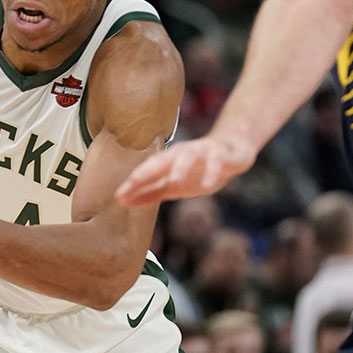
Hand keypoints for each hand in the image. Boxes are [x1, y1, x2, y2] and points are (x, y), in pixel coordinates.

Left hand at [115, 134, 256, 207]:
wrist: (233, 151)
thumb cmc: (198, 169)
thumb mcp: (174, 184)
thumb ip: (150, 192)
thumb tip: (122, 201)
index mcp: (169, 161)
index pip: (148, 170)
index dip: (134, 182)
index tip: (119, 195)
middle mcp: (183, 154)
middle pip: (163, 159)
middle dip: (149, 170)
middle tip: (133, 181)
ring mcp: (203, 152)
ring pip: (190, 156)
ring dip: (181, 166)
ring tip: (174, 180)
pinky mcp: (223, 155)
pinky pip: (217, 162)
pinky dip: (212, 172)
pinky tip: (208, 184)